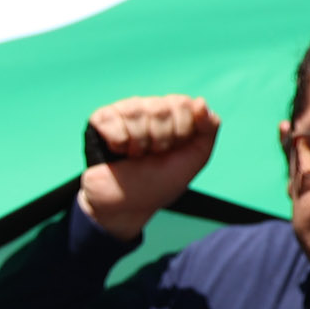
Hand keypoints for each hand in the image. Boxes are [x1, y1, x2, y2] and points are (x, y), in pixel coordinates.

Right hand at [82, 96, 220, 239]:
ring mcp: (124, 112)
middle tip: (153, 155)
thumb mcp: (195, 159)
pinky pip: (111, 119)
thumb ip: (208, 129)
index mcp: (173, 114)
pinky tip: (118, 150)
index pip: (181, 103)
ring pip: (135, 112)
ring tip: (135, 155)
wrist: (127, 206)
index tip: (173, 150)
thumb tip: (200, 102)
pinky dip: (118, 142)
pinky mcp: (101, 119)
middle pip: (160, 107)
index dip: (181, 131)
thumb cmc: (160, 182)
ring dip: (138, 144)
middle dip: (160, 140)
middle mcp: (149, 108)